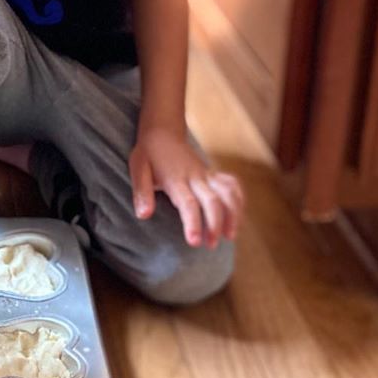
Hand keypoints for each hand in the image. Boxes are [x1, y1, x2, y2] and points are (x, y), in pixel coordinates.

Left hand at [128, 127, 243, 248]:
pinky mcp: (213, 174)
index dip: (193, 223)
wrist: (163, 132)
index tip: (195, 242)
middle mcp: (195, 177)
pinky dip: (239, 200)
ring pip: (229, 193)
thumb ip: (141, 192)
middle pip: (213, 201)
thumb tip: (143, 215)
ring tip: (230, 237)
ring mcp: (207, 175)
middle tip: (212, 246)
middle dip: (216, 225)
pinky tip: (237, 217)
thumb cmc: (148, 154)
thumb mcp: (137, 169)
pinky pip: (232, 185)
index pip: (188, 204)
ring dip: (233, 214)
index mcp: (175, 179)